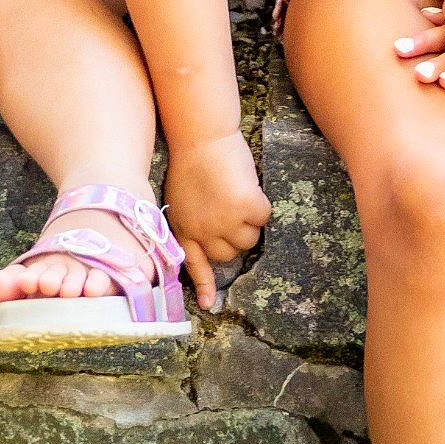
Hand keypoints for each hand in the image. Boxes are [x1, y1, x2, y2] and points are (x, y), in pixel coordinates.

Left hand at [163, 131, 271, 310]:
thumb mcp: (180, 200)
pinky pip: (263, 217)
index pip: (194, 265)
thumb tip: (211, 240)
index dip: (204, 286)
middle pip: (230, 253)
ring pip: (249, 239)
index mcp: (185, 229)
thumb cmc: (192, 162)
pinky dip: (261, 204)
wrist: (201, 137)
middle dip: (235, 236)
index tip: (209, 306)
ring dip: (249, 221)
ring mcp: (225, 221)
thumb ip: (192, 222)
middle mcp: (204, 232)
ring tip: (238, 195)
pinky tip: (249, 188)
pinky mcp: (245, 207)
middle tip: (231, 210)